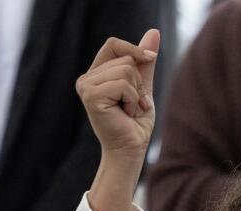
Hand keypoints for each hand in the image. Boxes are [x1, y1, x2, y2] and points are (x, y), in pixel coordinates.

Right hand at [75, 30, 159, 163]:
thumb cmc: (135, 123)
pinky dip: (133, 100)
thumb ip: (145, 62)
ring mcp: (86, 86)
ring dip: (136, 94)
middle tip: (133, 104)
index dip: (135, 49)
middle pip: (125, 59)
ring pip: (126, 71)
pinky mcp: (91, 96)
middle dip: (139, 83)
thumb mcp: (143, 86)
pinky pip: (123, 85)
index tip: (151, 58)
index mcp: (96, 74)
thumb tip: (154, 32)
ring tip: (129, 110)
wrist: (131, 149)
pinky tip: (126, 114)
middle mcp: (87, 78)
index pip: (114, 45)